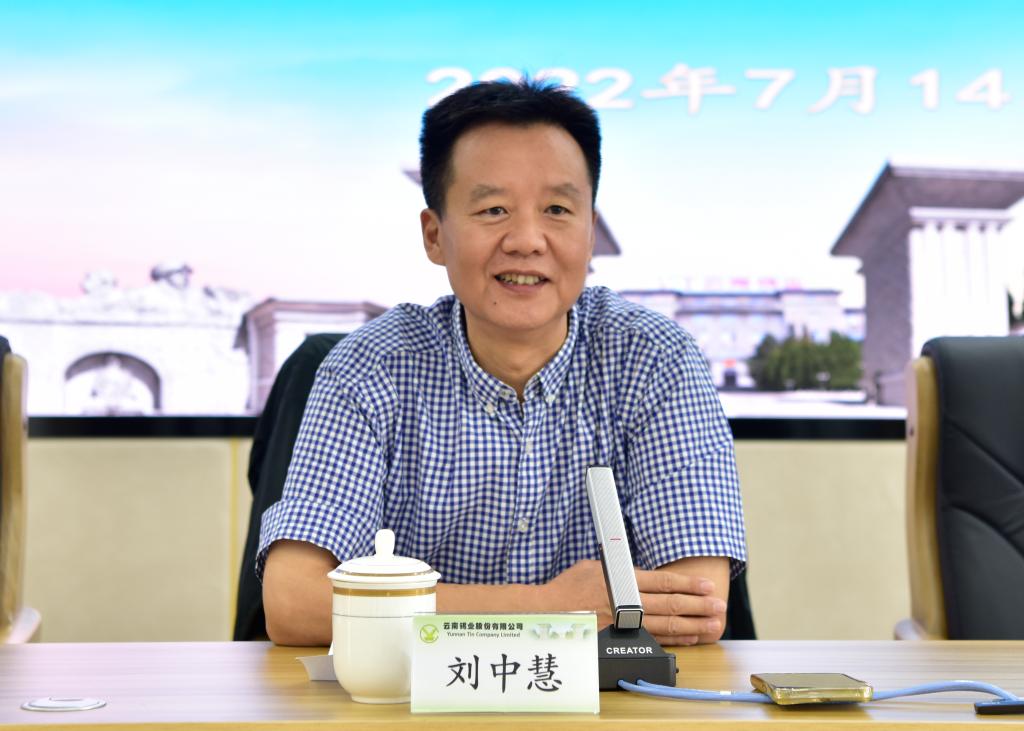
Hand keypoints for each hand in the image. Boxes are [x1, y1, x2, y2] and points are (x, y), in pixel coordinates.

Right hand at [542, 559, 726, 645]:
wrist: (546, 612)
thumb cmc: (568, 588)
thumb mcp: (594, 566)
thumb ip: (620, 569)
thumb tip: (640, 571)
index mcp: (621, 579)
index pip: (663, 581)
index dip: (688, 584)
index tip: (708, 585)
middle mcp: (625, 601)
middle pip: (670, 604)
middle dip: (698, 605)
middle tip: (719, 606)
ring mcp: (623, 623)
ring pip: (665, 625)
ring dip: (693, 624)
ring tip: (713, 623)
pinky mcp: (620, 639)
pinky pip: (653, 640)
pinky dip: (675, 640)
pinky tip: (691, 637)